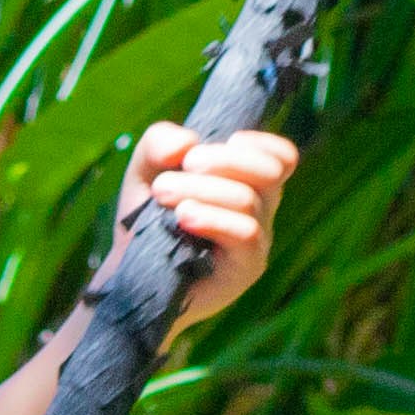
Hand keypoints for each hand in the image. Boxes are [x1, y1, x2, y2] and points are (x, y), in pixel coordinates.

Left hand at [117, 122, 298, 335]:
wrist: (132, 272)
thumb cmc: (146, 218)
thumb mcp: (146, 169)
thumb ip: (159, 142)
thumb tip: (187, 142)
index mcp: (247, 183)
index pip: (282, 158)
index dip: (258, 143)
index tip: (223, 142)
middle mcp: (260, 211)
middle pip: (270, 171)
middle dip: (223, 159)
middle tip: (184, 165)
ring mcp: (257, 242)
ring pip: (248, 201)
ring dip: (201, 189)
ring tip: (162, 193)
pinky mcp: (246, 269)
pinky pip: (246, 234)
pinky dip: (213, 218)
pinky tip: (183, 217)